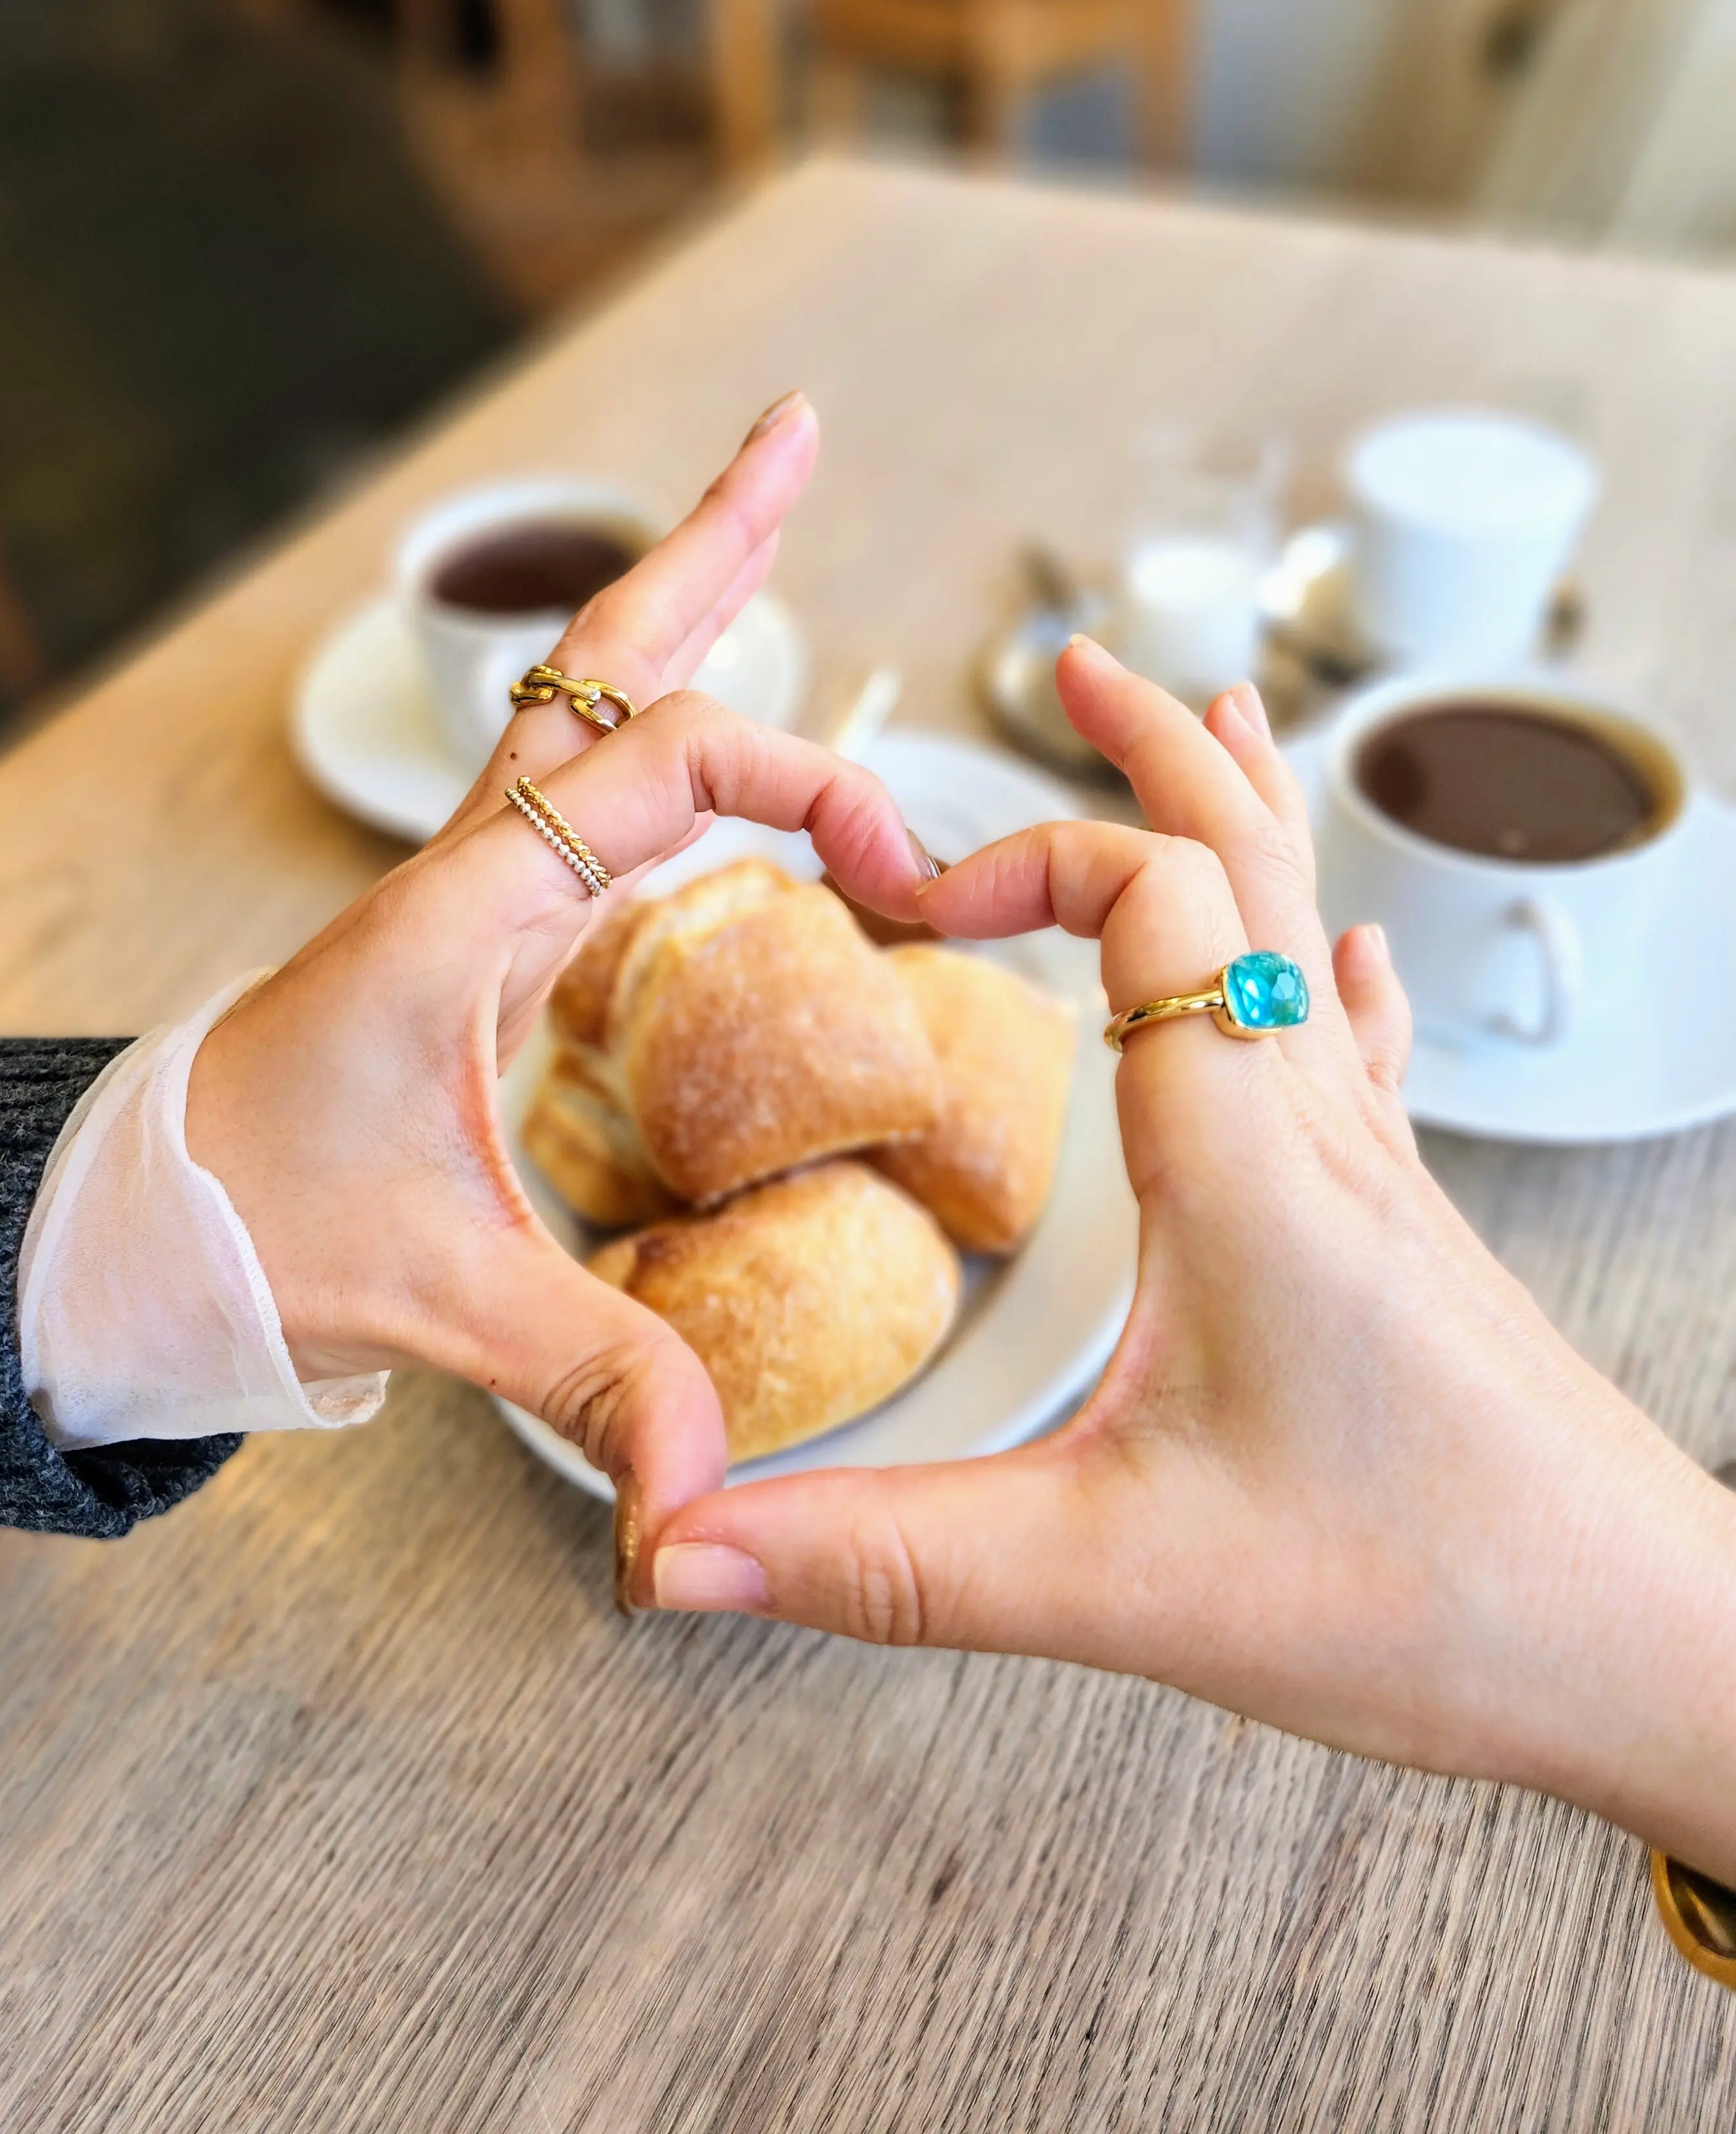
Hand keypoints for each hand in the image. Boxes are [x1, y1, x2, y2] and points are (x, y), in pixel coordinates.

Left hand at [186, 397, 929, 1580]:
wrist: (125, 1223)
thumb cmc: (246, 1226)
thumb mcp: (434, 1301)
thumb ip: (593, 1381)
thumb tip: (704, 1511)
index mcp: (466, 913)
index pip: (661, 766)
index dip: (800, 783)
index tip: (901, 865)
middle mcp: (473, 873)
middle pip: (605, 664)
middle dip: (709, 546)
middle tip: (791, 430)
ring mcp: (476, 891)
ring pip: (591, 706)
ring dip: (682, 605)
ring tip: (766, 510)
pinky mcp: (480, 934)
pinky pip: (589, 792)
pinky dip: (664, 732)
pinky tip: (716, 738)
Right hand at [646, 639, 1735, 1881]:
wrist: (1650, 1649)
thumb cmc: (1430, 1598)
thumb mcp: (1118, 1583)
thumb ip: (886, 1561)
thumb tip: (676, 1552)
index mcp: (1245, 1152)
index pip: (1146, 891)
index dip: (1018, 857)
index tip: (908, 906)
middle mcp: (1320, 1125)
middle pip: (1247, 861)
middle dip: (1157, 748)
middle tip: (1083, 666)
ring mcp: (1380, 1167)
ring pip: (1313, 926)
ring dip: (1246, 815)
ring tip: (1211, 720)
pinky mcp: (1408, 1226)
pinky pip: (1362, 1040)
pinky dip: (1323, 954)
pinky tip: (1345, 954)